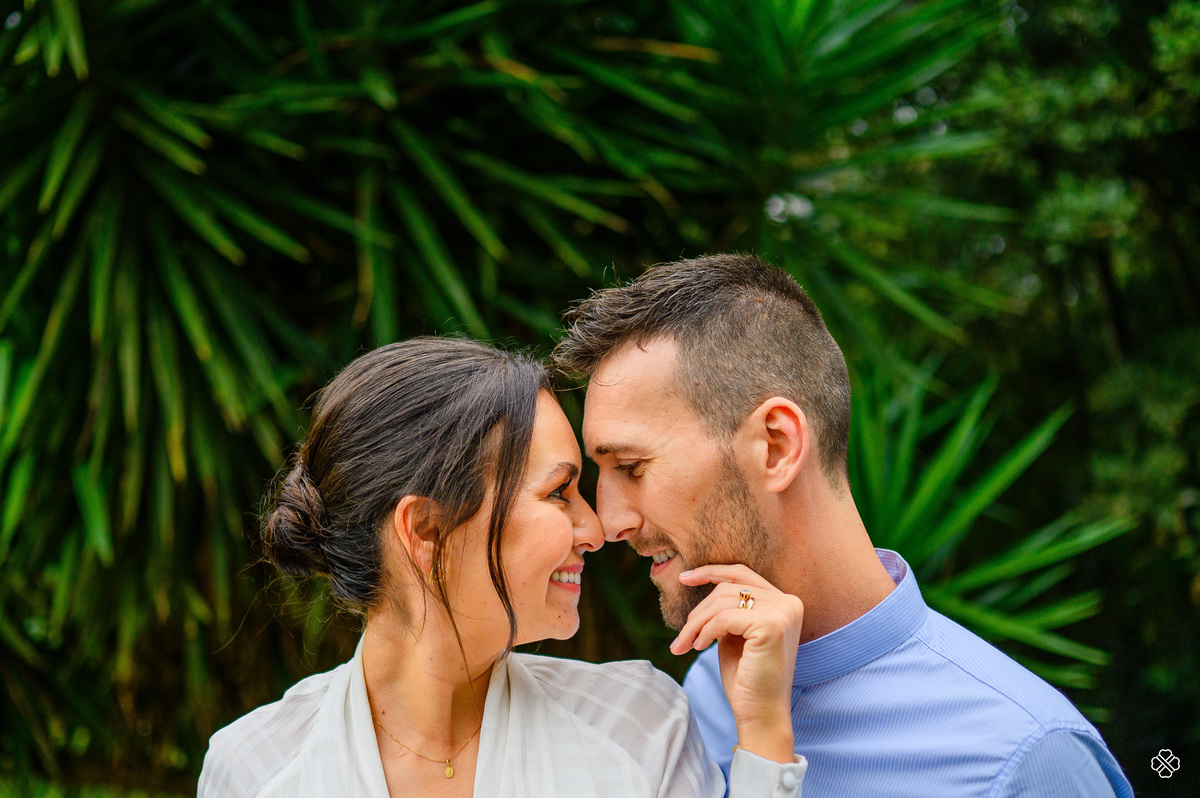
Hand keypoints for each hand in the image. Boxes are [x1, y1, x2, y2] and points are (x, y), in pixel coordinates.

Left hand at [670, 564, 802, 763]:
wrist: (761, 713)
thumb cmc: (746, 677)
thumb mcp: (735, 633)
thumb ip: (729, 607)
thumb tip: (698, 578)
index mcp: (784, 602)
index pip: (742, 574)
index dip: (711, 572)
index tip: (684, 578)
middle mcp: (789, 603)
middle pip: (729, 588)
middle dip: (698, 611)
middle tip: (681, 636)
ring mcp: (783, 612)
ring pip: (722, 602)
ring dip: (696, 623)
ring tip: (685, 644)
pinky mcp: (771, 625)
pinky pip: (724, 617)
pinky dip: (705, 631)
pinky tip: (700, 647)